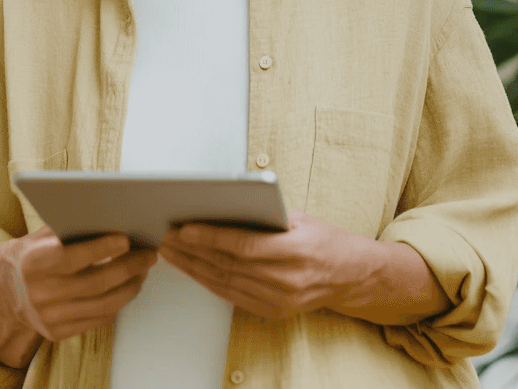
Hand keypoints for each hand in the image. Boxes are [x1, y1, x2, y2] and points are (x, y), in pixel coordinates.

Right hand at [0, 225, 158, 342]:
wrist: (5, 295)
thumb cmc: (31, 255)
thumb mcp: (39, 237)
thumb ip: (68, 227)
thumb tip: (111, 214)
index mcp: (33, 264)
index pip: (71, 258)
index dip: (101, 248)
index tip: (126, 238)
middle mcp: (40, 294)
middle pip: (95, 283)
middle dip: (129, 266)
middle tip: (150, 253)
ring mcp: (49, 318)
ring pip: (102, 304)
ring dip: (131, 285)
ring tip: (145, 269)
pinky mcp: (58, 333)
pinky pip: (99, 318)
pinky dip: (119, 301)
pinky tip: (130, 285)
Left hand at [157, 210, 372, 319]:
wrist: (351, 276)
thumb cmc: (325, 239)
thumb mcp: (301, 218)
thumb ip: (266, 217)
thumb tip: (223, 206)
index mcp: (296, 251)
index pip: (244, 245)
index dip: (211, 237)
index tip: (185, 228)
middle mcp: (287, 280)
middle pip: (228, 265)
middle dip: (192, 250)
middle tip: (166, 235)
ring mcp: (278, 300)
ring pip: (225, 282)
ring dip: (193, 267)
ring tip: (170, 251)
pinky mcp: (271, 311)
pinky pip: (232, 296)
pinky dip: (208, 281)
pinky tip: (192, 269)